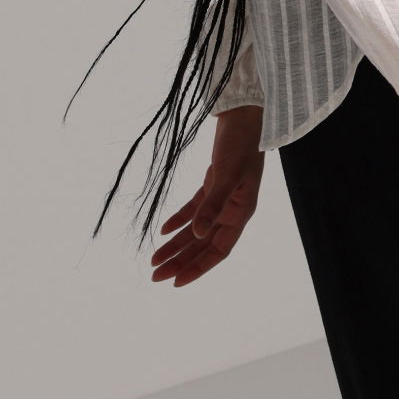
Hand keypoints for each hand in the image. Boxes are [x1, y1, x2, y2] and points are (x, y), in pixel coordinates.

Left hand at [150, 105, 264, 286]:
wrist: (244, 115)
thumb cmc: (241, 144)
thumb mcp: (228, 175)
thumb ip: (212, 205)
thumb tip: (197, 235)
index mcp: (241, 213)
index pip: (218, 250)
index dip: (198, 268)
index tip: (175, 282)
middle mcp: (233, 210)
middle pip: (204, 244)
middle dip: (181, 260)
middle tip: (154, 275)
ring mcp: (223, 198)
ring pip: (197, 230)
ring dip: (176, 244)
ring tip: (154, 258)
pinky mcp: (214, 184)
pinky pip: (194, 209)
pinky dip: (179, 220)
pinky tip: (163, 229)